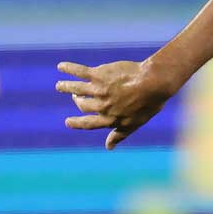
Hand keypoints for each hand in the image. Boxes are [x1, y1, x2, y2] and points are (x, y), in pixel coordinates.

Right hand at [56, 59, 177, 149]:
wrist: (153, 82)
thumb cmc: (149, 103)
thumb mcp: (135, 123)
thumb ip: (119, 134)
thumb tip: (108, 147)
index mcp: (109, 119)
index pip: (88, 123)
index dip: (77, 123)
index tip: (68, 122)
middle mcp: (101, 106)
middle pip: (83, 104)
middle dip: (77, 101)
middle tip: (74, 96)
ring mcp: (98, 90)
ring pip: (77, 88)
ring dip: (67, 87)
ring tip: (59, 85)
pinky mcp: (99, 75)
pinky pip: (80, 72)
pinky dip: (69, 69)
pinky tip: (61, 66)